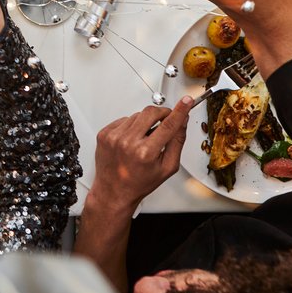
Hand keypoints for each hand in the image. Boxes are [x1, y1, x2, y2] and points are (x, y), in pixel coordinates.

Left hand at [88, 96, 193, 212]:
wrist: (114, 191)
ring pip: (137, 115)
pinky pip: (124, 120)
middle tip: (166, 120)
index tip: (187, 101)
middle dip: (162, 113)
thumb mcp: (167, 167)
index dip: (180, 110)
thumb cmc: (140, 183)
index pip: (168, 125)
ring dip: (145, 122)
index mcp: (145, 153)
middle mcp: (128, 142)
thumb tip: (182, 122)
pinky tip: (131, 141)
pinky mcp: (104, 134)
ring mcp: (114, 137)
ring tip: (144, 140)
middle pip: (151, 112)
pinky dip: (131, 126)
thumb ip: (177, 143)